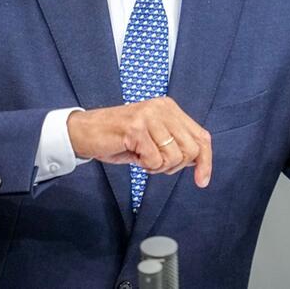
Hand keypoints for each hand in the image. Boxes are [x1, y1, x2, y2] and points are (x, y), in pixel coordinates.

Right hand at [67, 97, 212, 187]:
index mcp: (169, 108)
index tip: (202, 181)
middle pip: (191, 150)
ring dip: (157, 166)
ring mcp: (149, 116)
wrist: (83, 132)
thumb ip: (175, 143)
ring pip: (173, 157)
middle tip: (154, 163)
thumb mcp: (153, 137)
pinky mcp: (136, 128)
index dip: (206, 161)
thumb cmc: (118, 138)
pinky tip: (132, 154)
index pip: (201, 136)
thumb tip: (199, 161)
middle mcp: (162, 108)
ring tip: (141, 156)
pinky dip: (144, 166)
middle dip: (175, 166)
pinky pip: (154, 161)